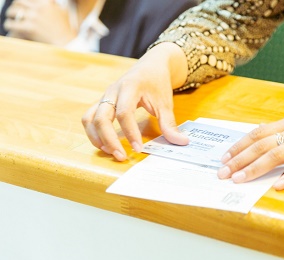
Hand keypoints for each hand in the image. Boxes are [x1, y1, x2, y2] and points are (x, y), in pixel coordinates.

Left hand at [4, 0, 75, 44]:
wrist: (67, 43)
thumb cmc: (67, 30)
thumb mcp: (63, 12)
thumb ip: (55, 5)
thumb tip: (52, 1)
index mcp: (47, 2)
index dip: (24, 2)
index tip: (23, 5)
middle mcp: (39, 8)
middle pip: (19, 2)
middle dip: (16, 6)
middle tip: (14, 12)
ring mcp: (33, 17)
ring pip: (13, 12)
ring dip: (11, 15)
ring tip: (11, 19)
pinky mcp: (29, 28)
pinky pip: (12, 24)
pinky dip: (10, 25)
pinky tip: (11, 27)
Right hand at [82, 42, 189, 160]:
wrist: (151, 65)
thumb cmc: (157, 82)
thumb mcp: (166, 103)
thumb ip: (170, 124)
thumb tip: (181, 142)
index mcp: (130, 87)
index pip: (125, 113)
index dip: (130, 132)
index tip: (138, 148)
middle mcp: (113, 91)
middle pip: (101, 117)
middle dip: (109, 139)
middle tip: (121, 156)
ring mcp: (105, 96)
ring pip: (90, 118)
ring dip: (96, 137)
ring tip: (110, 152)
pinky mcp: (101, 102)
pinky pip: (89, 118)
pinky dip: (93, 132)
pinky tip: (104, 144)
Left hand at [217, 101, 283, 189]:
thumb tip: (262, 135)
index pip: (257, 134)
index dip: (239, 146)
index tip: (225, 158)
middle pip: (260, 146)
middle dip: (238, 160)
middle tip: (223, 172)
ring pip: (275, 156)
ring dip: (254, 169)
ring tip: (239, 180)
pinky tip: (277, 186)